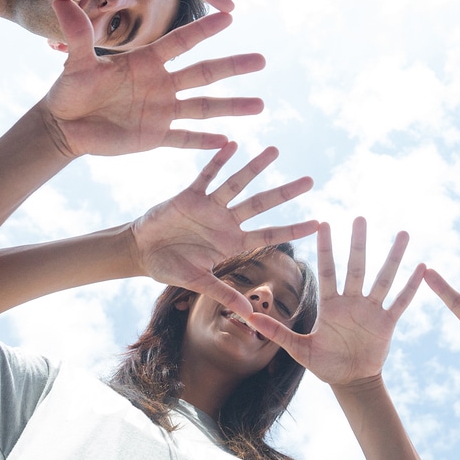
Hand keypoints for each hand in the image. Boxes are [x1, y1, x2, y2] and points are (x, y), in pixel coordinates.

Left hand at [41, 2, 263, 156]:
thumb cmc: (69, 91)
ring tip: (260, 105)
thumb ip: (77, 35)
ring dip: (231, 106)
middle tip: (261, 60)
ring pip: (203, 107)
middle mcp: (161, 84)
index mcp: (146, 62)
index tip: (230, 16)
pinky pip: (184, 139)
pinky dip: (205, 142)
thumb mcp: (74, 63)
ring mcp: (161, 111)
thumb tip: (61, 0)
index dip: (204, 30)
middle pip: (203, 74)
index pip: (180, 43)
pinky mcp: (155, 137)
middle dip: (232, 67)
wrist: (64, 126)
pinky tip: (228, 141)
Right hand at [131, 143, 317, 317]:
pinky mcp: (189, 195)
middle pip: (260, 204)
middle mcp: (225, 221)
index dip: (292, 229)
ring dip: (254, 168)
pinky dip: (218, 161)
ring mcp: (209, 206)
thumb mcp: (198, 283)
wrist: (141, 251)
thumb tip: (249, 314)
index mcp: (231, 243)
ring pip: (237, 184)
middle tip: (310, 180)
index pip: (269, 235)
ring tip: (274, 150)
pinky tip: (232, 145)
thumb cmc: (170, 267)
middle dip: (284, 193)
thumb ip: (223, 294)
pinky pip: (206, 175)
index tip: (318, 223)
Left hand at [250, 219, 422, 387]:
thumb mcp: (299, 349)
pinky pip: (400, 301)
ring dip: (393, 257)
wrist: (351, 381)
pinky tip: (421, 268)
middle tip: (361, 218)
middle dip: (358, 244)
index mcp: (330, 305)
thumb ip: (277, 332)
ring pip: (383, 278)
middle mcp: (352, 301)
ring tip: (403, 234)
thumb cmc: (324, 364)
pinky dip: (410, 287)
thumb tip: (249, 317)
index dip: (327, 249)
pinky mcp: (387, 322)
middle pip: (356, 267)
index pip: (328, 271)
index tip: (325, 224)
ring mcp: (371, 310)